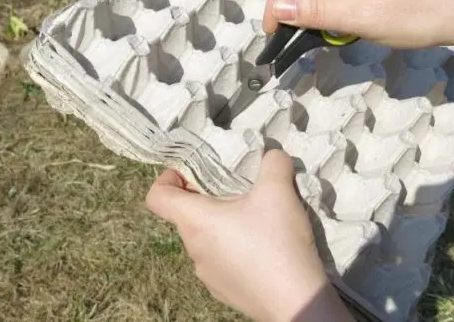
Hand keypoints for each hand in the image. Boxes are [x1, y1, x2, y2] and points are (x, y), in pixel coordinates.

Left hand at [145, 150, 353, 321]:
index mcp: (195, 221)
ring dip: (222, 224)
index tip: (191, 172)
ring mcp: (206, 274)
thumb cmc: (277, 242)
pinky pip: (220, 260)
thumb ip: (272, 162)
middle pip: (186, 215)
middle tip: (237, 189)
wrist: (296, 300)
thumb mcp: (279, 190)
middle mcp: (193, 249)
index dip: (167, 178)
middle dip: (206, 197)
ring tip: (256, 218)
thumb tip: (271, 154)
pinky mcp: (223, 290)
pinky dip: (233, 248)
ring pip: (205, 238)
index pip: (157, 197)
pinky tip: (263, 247)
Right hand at [262, 0, 453, 48]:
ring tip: (318, 38)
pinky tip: (337, 32)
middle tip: (293, 38)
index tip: (275, 30)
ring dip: (310, 12)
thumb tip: (277, 7)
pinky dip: (328, 14)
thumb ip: (317, 12)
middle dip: (290, 6)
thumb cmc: (415, 13)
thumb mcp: (360, 17)